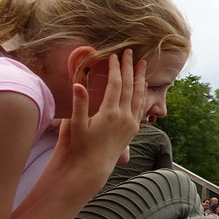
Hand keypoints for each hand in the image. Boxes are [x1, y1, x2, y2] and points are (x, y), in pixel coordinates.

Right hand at [54, 51, 146, 174]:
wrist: (92, 167)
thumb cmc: (80, 146)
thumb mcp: (76, 125)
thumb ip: (79, 104)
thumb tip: (78, 84)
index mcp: (110, 113)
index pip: (116, 84)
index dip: (115, 69)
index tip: (113, 55)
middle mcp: (125, 117)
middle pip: (130, 86)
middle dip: (130, 67)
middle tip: (130, 52)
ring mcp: (131, 123)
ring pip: (139, 95)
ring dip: (140, 77)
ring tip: (142, 63)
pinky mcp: (134, 128)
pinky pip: (141, 106)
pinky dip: (143, 93)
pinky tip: (143, 85)